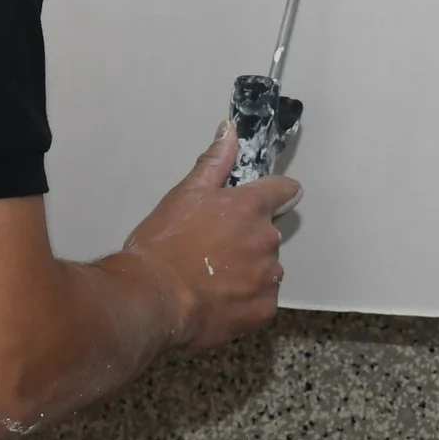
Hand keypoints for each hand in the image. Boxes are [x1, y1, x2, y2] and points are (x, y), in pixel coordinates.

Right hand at [107, 122, 300, 351]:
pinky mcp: (264, 310)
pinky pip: (262, 298)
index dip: (274, 193)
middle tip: (213, 248)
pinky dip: (246, 299)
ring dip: (249, 269)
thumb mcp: (184, 194)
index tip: (257, 203)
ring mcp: (269, 277)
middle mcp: (267, 240)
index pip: (285, 190)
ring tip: (213, 279)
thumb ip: (214, 161)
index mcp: (250, 207)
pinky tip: (219, 300)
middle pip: (268, 233)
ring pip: (266, 268)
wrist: (153, 298)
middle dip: (249, 237)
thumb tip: (230, 129)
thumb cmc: (165, 242)